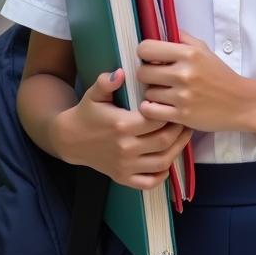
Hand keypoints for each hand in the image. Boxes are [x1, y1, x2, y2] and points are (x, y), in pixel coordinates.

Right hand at [54, 69, 191, 189]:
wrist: (70, 139)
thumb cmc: (87, 113)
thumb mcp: (94, 94)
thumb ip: (106, 82)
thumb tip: (121, 72)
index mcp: (121, 125)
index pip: (156, 120)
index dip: (170, 112)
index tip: (175, 105)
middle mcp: (125, 148)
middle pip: (164, 141)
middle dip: (179, 130)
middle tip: (185, 119)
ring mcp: (125, 166)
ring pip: (162, 162)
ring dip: (177, 150)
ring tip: (182, 137)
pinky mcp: (122, 178)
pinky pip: (149, 182)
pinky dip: (162, 174)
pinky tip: (167, 160)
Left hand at [137, 31, 250, 132]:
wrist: (241, 103)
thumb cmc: (221, 76)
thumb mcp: (205, 50)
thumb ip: (182, 38)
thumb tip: (160, 30)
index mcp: (189, 54)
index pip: (146, 48)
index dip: (145, 55)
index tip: (152, 60)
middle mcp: (184, 73)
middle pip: (142, 72)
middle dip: (148, 76)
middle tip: (158, 79)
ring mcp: (183, 96)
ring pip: (147, 93)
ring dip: (154, 95)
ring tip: (167, 94)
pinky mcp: (182, 115)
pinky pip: (150, 111)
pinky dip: (152, 110)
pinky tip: (161, 107)